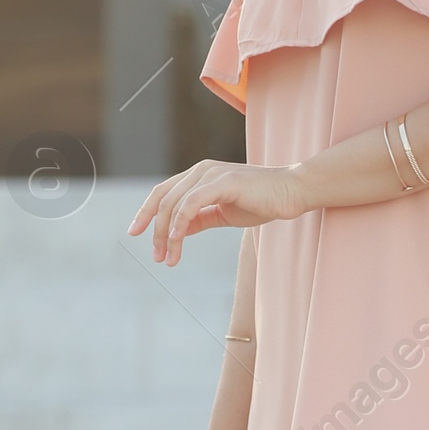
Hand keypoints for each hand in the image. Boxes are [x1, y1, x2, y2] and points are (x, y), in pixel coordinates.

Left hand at [129, 159, 307, 265]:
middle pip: (163, 199)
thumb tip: (177, 231)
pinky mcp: (223, 182)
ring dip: (167, 234)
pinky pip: (192, 203)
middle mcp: (200, 171)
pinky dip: (180, 223)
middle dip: (155, 230)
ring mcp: (210, 174)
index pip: (163, 193)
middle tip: (157, 257)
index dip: (146, 213)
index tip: (136, 233)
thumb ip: (199, 219)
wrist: (292, 192)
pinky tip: (177, 240)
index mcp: (199, 176)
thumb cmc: (261, 202)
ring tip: (169, 258)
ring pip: (174, 204)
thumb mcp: (223, 214)